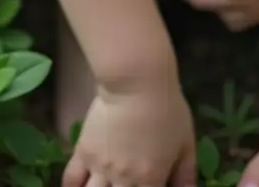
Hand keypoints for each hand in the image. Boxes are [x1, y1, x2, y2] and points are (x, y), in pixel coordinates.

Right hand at [63, 80, 196, 186]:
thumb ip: (186, 174)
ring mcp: (101, 168)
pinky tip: (81, 186)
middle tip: (126, 182)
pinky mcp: (84, 152)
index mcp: (150, 179)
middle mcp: (123, 180)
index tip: (150, 185)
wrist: (136, 81)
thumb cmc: (166, 108)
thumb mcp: (185, 142)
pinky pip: (71, 179)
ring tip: (106, 185)